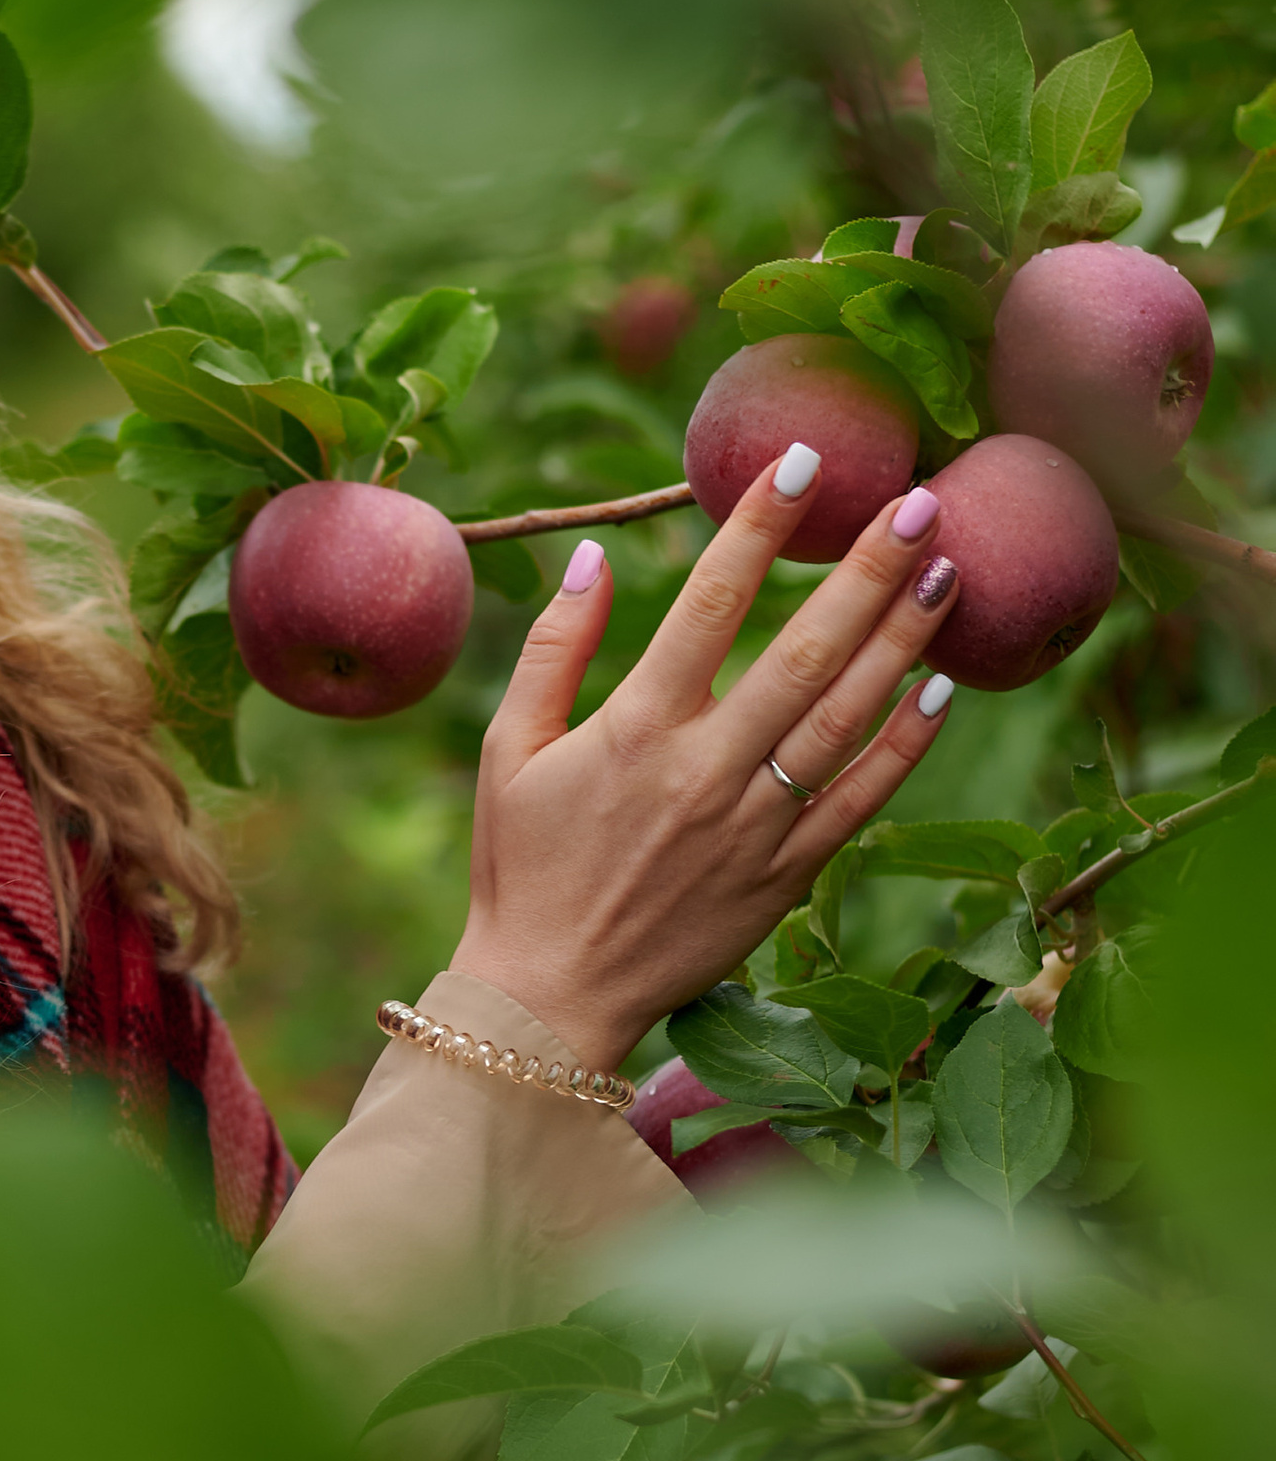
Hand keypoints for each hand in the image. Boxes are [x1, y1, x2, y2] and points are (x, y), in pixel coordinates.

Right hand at [449, 454, 959, 1071]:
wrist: (551, 998)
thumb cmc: (522, 867)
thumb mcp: (512, 752)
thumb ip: (552, 650)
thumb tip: (598, 555)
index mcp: (635, 730)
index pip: (710, 603)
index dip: (761, 527)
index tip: (805, 462)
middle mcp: (705, 771)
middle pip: (807, 651)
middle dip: (870, 571)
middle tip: (922, 503)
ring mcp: (754, 827)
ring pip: (846, 719)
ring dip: (904, 642)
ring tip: (949, 574)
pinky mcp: (785, 877)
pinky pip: (859, 802)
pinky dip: (904, 747)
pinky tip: (941, 691)